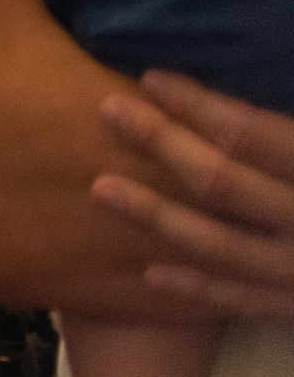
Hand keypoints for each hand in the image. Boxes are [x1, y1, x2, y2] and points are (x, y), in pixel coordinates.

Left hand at [92, 71, 293, 317]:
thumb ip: (290, 131)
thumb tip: (265, 72)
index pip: (254, 136)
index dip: (200, 105)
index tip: (152, 78)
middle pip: (224, 183)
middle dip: (162, 145)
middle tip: (108, 110)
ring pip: (221, 247)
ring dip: (157, 217)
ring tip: (101, 188)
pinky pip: (249, 304)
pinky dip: (200, 290)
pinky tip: (151, 273)